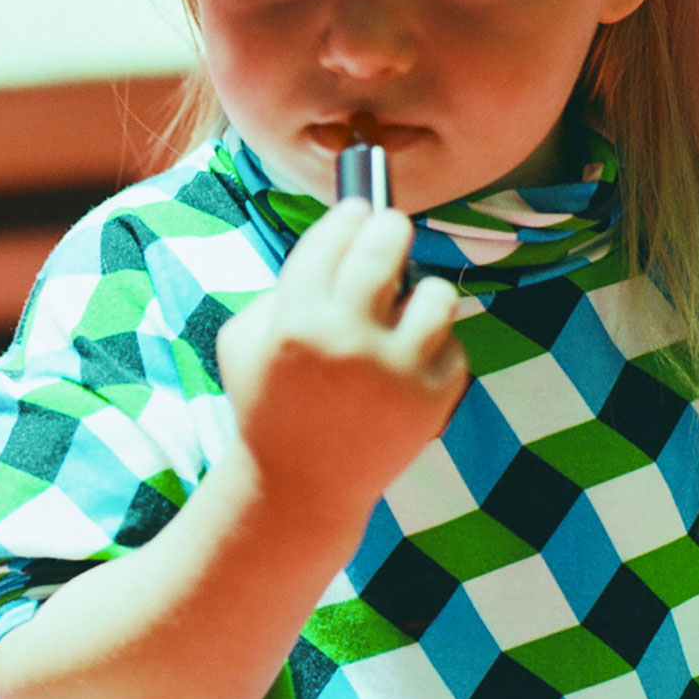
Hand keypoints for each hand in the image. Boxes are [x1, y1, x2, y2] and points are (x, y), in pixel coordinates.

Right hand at [215, 201, 467, 520]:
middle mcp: (346, 339)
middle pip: (389, 243)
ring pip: (436, 293)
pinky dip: (433, 351)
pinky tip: (407, 367)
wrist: (298, 488)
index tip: (361, 210)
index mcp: (295, 320)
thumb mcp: (245, 340)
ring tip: (405, 311)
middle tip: (392, 232)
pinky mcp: (430, 400)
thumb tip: (344, 234)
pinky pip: (452, 346)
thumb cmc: (269, 404)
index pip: (336, 234)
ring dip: (421, 296)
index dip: (352, 214)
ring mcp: (394, 371)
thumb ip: (285, 287)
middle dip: (392, 228)